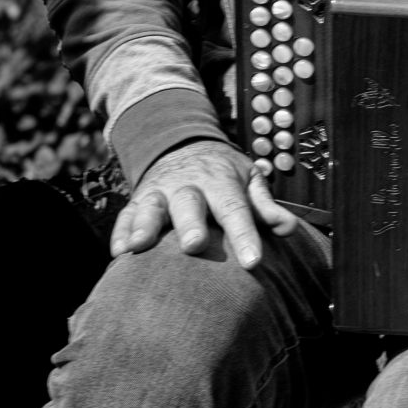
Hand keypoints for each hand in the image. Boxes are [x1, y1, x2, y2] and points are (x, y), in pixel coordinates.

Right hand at [111, 141, 297, 271]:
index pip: (234, 209)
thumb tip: (289, 229)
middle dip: (190, 224)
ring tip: (139, 248)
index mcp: (221, 181)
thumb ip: (265, 205)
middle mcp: (189, 185)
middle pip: (189, 204)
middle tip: (194, 246)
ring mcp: (160, 191)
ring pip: (151, 206)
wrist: (184, 145)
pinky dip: (121, 232)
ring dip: (145, 226)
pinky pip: (126, 215)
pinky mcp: (138, 199)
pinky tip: (118, 253)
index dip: (244, 235)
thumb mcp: (248, 179)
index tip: (252, 263)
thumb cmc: (224, 174)